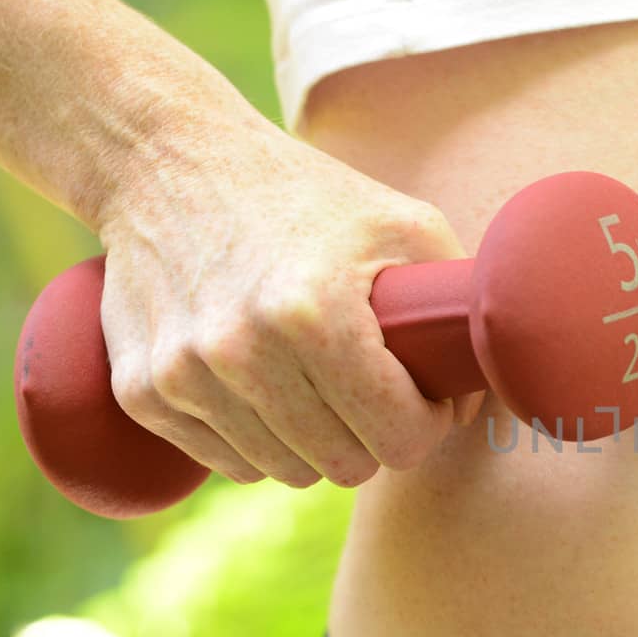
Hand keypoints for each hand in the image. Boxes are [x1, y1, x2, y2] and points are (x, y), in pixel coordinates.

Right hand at [97, 115, 484, 488]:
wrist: (166, 163)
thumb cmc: (305, 195)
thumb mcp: (404, 222)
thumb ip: (463, 300)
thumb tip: (495, 379)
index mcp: (314, 315)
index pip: (398, 440)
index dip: (427, 426)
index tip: (427, 397)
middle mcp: (241, 353)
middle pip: (344, 467)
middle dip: (375, 438)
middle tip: (377, 392)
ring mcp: (182, 376)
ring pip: (285, 474)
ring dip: (316, 445)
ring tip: (321, 386)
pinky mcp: (142, 392)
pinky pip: (228, 464)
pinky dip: (258, 443)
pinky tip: (268, 391)